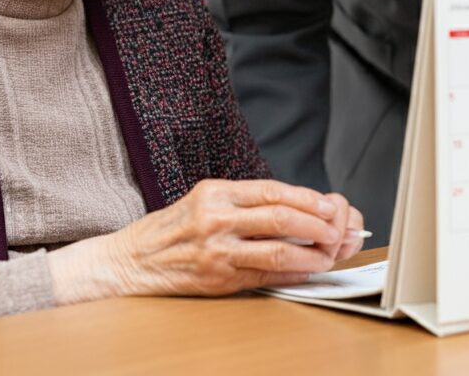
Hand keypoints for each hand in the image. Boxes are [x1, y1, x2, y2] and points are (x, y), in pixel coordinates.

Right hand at [49, 179, 364, 302]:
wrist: (130, 261)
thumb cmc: (170, 229)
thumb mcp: (204, 200)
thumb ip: (244, 203)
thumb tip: (296, 206)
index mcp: (215, 192)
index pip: (271, 190)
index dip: (306, 197)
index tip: (329, 203)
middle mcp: (216, 218)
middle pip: (280, 217)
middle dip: (317, 223)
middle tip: (338, 228)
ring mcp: (216, 250)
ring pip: (277, 249)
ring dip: (311, 251)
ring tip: (331, 250)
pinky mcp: (217, 279)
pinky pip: (264, 275)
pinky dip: (292, 272)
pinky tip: (308, 269)